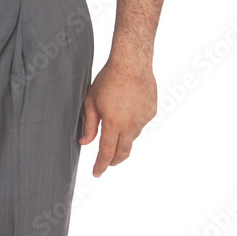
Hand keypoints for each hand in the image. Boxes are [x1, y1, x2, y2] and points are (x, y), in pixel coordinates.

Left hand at [79, 59, 156, 175]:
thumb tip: (85, 142)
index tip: (96, 173)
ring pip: (132, 137)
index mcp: (113, 124)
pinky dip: (133, 124)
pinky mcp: (152, 112)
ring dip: (123, 139)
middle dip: (114, 161)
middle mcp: (131, 125)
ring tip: (115, 128)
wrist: (132, 63)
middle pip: (123, 152)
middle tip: (107, 163)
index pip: (106, 152)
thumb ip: (89, 124)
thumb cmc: (108, 79)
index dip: (100, 165)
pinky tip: (127, 111)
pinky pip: (141, 123)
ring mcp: (143, 119)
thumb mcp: (91, 101)